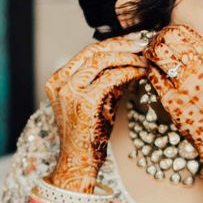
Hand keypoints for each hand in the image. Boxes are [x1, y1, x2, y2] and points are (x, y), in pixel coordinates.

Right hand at [44, 33, 148, 187]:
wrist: (79, 162)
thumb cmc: (89, 134)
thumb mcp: (96, 101)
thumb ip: (106, 80)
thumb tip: (130, 60)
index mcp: (57, 80)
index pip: (87, 52)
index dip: (113, 43)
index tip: (133, 41)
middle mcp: (60, 82)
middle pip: (94, 51)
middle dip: (122, 44)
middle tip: (144, 42)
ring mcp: (70, 91)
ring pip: (102, 60)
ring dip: (127, 57)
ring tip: (145, 59)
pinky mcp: (85, 101)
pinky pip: (111, 77)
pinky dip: (129, 72)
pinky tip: (142, 73)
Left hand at [143, 23, 202, 179]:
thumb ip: (198, 54)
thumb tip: (170, 38)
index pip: (182, 32)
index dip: (167, 32)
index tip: (163, 38)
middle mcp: (200, 68)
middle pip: (167, 39)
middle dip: (155, 41)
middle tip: (152, 49)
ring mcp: (185, 84)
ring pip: (158, 54)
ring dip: (150, 55)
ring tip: (151, 60)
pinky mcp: (172, 99)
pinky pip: (153, 76)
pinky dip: (150, 73)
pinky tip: (154, 77)